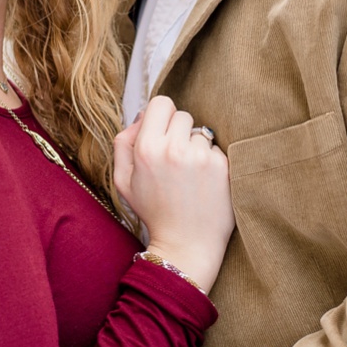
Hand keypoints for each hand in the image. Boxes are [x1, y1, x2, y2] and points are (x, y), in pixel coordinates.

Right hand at [112, 96, 233, 293]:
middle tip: (175, 158)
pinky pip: (216, 150)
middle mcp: (174, 148)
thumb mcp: (123, 179)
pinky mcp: (223, 166)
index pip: (161, 103)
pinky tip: (203, 183)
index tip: (163, 131)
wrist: (186, 243)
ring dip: (196, 147)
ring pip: (201, 133)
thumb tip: (143, 115)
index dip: (161, 116)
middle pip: (183, 115)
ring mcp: (201, 156)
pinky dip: (211, 162)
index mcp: (146, 148)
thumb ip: (124, 142)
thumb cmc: (153, 211)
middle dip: (179, 132)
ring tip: (190, 174)